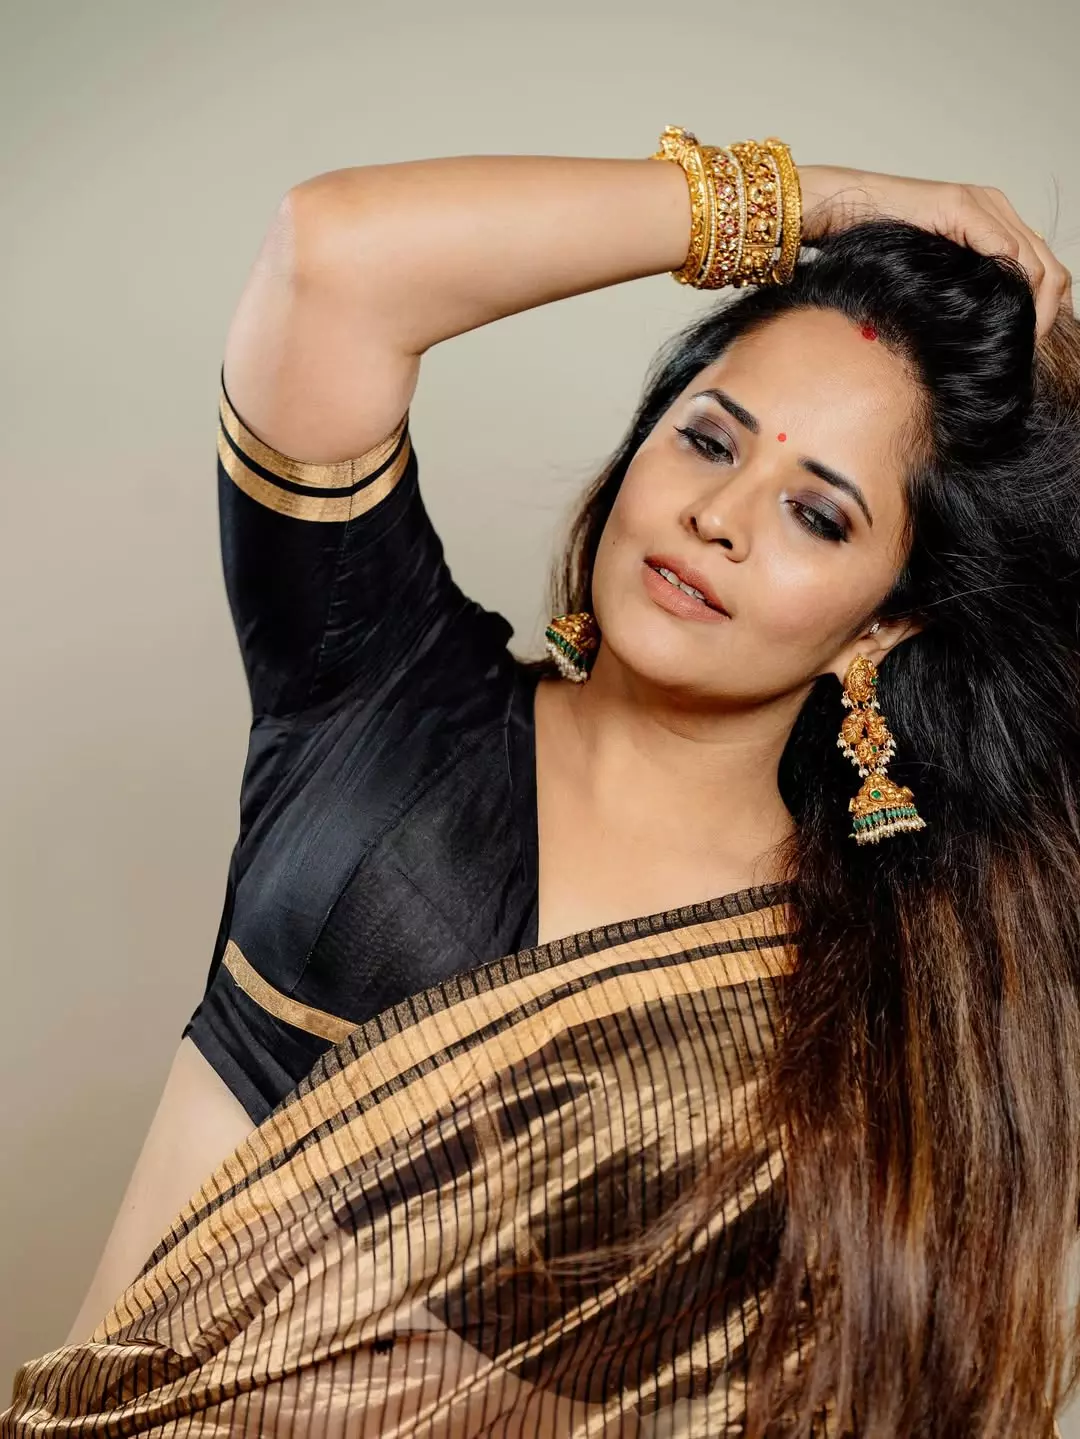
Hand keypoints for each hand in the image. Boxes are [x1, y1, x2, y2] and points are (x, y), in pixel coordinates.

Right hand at [799, 165, 1071, 337]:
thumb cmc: (878, 246)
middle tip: (1031, 347)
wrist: (844, 210)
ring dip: (1032, 305)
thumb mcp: (934, 273)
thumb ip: (966, 287)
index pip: (1043, 267)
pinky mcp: (960, 206)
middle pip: (1049, 265)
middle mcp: (995, 207)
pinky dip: (1011, 282)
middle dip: (1047, 312)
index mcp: (993, 221)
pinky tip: (1003, 310)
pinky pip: (1004, 247)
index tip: (1031, 343)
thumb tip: (991, 328)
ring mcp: (981, 204)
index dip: (1047, 309)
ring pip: (1034, 260)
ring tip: (1020, 337)